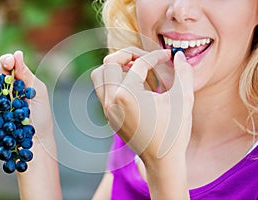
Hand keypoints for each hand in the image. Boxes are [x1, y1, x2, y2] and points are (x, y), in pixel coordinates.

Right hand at [0, 51, 53, 143]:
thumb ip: (25, 72)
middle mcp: (0, 83)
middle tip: (2, 78)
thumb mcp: (37, 91)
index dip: (5, 59)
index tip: (9, 65)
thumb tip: (16, 53)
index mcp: (15, 77)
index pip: (4, 60)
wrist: (33, 139)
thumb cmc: (40, 116)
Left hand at [91, 47, 193, 163]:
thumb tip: (178, 55)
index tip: (168, 56)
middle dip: (128, 54)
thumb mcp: (183, 100)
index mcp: (127, 95)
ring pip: (100, 76)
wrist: (162, 162)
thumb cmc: (174, 132)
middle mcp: (111, 101)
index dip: (156, 55)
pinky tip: (132, 84)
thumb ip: (183, 73)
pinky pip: (102, 90)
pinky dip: (113, 81)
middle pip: (109, 63)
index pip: (139, 64)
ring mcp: (107, 110)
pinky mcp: (109, 117)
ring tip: (134, 68)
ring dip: (115, 67)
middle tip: (144, 57)